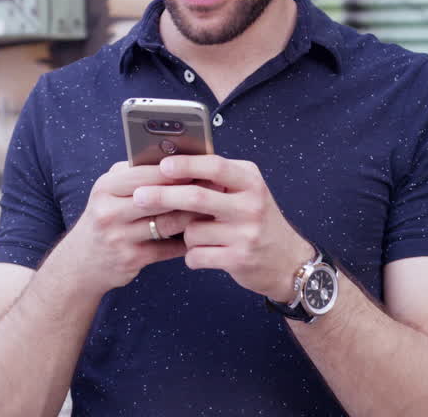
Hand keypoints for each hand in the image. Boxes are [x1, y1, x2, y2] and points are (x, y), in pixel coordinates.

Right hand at [63, 161, 204, 293]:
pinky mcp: (131, 259)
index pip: (145, 174)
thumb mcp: (109, 191)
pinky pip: (168, 248)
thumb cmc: (104, 217)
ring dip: (192, 216)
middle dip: (189, 192)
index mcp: (106, 188)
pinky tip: (200, 233)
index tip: (200, 166)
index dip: (175, 170)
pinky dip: (186, 241)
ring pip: (167, 224)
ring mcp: (119, 238)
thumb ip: (135, 174)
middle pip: (158, 198)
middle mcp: (109, 212)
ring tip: (213, 208)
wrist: (82, 260)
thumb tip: (173, 157)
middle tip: (215, 186)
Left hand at [132, 155, 314, 302]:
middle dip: (162, 196)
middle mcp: (251, 204)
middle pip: (197, 197)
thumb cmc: (257, 221)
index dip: (186, 164)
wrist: (289, 262)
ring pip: (192, 230)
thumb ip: (216, 179)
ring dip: (184, 235)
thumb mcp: (246, 191)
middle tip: (138, 197)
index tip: (161, 166)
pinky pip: (196, 255)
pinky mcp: (239, 259)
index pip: (215, 165)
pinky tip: (204, 254)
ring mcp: (246, 233)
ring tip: (199, 236)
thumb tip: (168, 165)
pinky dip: (192, 256)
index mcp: (250, 180)